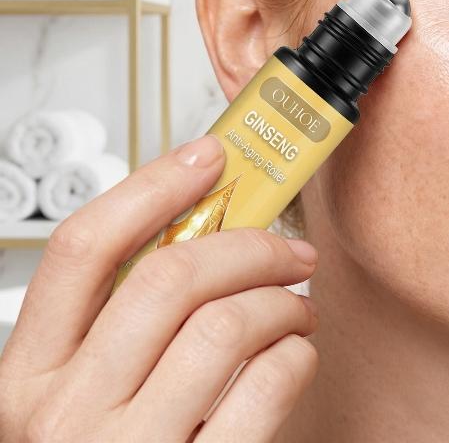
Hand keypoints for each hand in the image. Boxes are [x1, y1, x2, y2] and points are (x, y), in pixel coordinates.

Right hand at [0, 134, 319, 441]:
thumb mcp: (81, 393)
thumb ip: (118, 324)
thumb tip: (196, 230)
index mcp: (26, 380)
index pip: (81, 249)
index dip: (153, 186)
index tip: (208, 155)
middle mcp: (65, 418)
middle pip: (170, 277)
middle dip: (249, 244)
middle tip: (287, 247)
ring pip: (228, 324)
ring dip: (284, 300)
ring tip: (297, 307)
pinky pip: (265, 386)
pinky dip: (296, 356)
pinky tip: (294, 357)